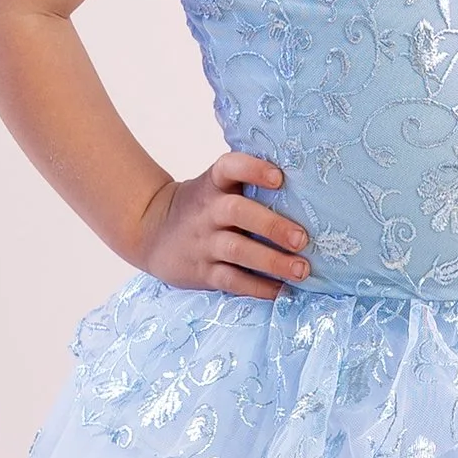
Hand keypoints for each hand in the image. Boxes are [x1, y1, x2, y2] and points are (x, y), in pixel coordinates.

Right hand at [134, 151, 312, 298]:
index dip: (253, 169)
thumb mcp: (214, 186)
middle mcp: (207, 211)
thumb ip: (247, 183)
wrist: (150, 230)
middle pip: (237, 211)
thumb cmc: (202, 206)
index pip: (229, 167)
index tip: (278, 177)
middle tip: (302, 239)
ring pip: (237, 250)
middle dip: (271, 225)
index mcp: (213, 184)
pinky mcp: (202, 271)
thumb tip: (307, 188)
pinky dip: (258, 287)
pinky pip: (231, 280)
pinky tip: (282, 290)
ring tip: (302, 270)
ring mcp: (203, 242)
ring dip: (272, 261)